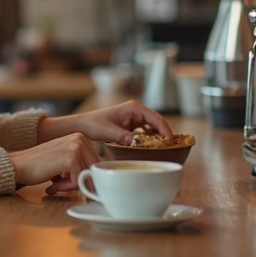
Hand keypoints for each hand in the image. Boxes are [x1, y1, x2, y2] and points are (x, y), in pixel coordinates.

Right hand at [8, 133, 98, 194]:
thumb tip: (98, 182)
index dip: (83, 177)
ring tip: (54, 182)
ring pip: (87, 177)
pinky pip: (78, 182)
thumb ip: (81, 165)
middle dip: (78, 182)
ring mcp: (76, 147)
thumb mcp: (65, 161)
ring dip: (71, 186)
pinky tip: (52, 184)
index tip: (67, 180)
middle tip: (59, 183)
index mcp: (81, 138)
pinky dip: (65, 187)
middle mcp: (81, 139)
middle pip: (94, 171)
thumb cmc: (40, 166)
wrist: (18, 165)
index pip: (95, 164)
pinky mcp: (71, 159)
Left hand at [38, 101, 173, 145]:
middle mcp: (136, 111)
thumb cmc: (94, 124)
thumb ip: (124, 136)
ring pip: (152, 127)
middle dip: (164, 133)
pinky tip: (152, 148)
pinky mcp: (131, 125)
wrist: (83, 126)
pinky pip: (145, 131)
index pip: (155, 117)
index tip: (171, 140)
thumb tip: (137, 142)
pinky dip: (150, 138)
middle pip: (157, 121)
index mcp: (133, 108)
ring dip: (158, 136)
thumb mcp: (109, 131)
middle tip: (172, 147)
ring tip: (165, 148)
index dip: (165, 129)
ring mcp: (134, 117)